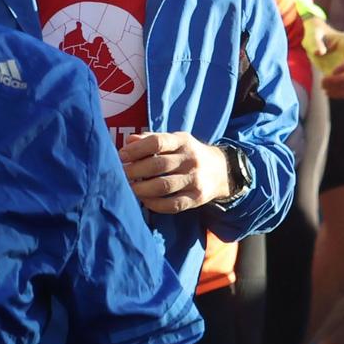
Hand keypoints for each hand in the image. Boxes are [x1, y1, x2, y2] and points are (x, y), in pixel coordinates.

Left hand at [119, 131, 233, 212]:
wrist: (221, 171)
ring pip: (163, 186)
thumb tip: (129, 141)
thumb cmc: (188, 154)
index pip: (157, 141)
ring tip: (130, 188)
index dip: (136, 149)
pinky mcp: (197, 198)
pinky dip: (154, 204)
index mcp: (183, 141)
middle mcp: (191, 159)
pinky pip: (172, 204)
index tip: (121, 156)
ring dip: (141, 189)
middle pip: (158, 165)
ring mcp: (195, 179)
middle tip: (121, 175)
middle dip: (134, 171)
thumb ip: (152, 139)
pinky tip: (145, 200)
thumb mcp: (175, 141)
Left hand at [307, 17, 343, 98]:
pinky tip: (328, 92)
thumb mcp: (313, 34)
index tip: (331, 72)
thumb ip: (316, 42)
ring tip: (323, 88)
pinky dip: (341, 94)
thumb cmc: (315, 34)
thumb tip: (320, 52)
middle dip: (340, 81)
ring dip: (340, 89)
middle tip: (322, 83)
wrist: (317, 39)